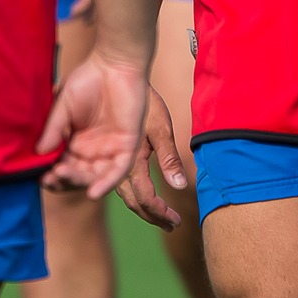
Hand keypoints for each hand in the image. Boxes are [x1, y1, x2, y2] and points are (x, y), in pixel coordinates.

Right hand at [38, 45, 151, 200]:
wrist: (114, 62)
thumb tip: (38, 153)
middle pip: (78, 175)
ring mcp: (111, 149)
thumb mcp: (63, 106)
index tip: (40, 177)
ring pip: (95, 176)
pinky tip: (92, 193)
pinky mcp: (128, 145)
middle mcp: (93, 150)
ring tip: (62, 174)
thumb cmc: (88, 79)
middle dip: (64, 179)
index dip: (52, 175)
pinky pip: (118, 170)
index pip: (63, 167)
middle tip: (51, 175)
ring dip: (79, 181)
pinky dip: (106, 183)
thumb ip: (53, 130)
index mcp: (76, 142)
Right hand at [115, 89, 186, 230]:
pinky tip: (149, 196)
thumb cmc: (142, 99)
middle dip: (152, 216)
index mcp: (129, 160)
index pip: (144, 198)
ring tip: (163, 216)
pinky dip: (138, 194)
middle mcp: (119, 164)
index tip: (175, 221)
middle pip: (134, 201)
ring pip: (127, 195)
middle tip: (171, 224)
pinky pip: (124, 182)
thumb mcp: (160, 128)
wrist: (119, 73)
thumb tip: (182, 186)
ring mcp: (115, 159)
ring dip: (145, 208)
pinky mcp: (118, 151)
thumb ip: (169, 158)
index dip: (158, 213)